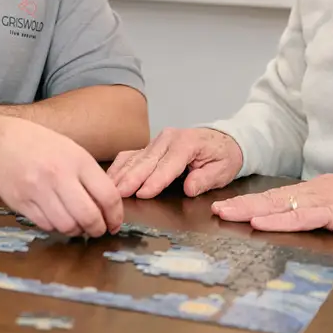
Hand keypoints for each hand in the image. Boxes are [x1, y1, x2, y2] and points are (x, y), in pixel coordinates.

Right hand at [0, 118, 123, 237]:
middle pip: (89, 216)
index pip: (107, 195)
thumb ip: (88, 174)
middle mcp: (58, 175)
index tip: (115, 223)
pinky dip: (56, 227)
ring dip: (77, 230)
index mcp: (77, 159)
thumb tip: (107, 204)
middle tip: (99, 229)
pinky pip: (46, 226)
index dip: (116, 215)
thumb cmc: (38, 143)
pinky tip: (57, 218)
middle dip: (98, 229)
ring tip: (77, 225)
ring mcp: (38, 191)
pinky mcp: (21, 204)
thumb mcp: (70, 149)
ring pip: (67, 226)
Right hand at [107, 127, 243, 198]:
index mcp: (187, 143)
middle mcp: (168, 139)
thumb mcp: (222, 170)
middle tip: (117, 194)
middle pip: (146, 161)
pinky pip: (131, 155)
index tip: (143, 193)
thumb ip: (205, 179)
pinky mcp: (150, 146)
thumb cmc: (223, 156)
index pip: (169, 165)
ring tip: (109, 189)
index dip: (155, 180)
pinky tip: (110, 179)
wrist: (223, 140)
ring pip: (135, 158)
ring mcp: (157, 141)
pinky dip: (119, 167)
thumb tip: (189, 188)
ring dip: (121, 174)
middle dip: (131, 178)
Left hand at [211, 169, 332, 233]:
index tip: (228, 206)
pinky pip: (300, 216)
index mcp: (314, 190)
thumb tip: (302, 216)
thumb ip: (321, 209)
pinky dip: (278, 220)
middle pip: (270, 198)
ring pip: (279, 204)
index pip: (277, 196)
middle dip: (241, 204)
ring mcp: (321, 200)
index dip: (251, 201)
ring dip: (250, 209)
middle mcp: (312, 191)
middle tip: (216, 209)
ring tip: (227, 214)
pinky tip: (260, 221)